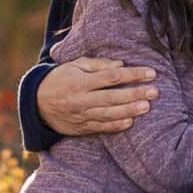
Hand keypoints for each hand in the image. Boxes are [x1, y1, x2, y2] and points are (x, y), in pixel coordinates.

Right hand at [37, 56, 157, 135]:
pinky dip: (116, 125)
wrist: (36, 104)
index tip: (151, 73)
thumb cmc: (59, 79)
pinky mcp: (81, 128)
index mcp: (80, 81)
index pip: (111, 77)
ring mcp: (81, 115)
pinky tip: (130, 122)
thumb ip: (98, 65)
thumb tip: (121, 65)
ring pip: (108, 114)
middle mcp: (81, 99)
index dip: (132, 74)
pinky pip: (101, 127)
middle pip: (113, 97)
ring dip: (129, 111)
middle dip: (135, 94)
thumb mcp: (74, 65)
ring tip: (147, 107)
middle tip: (155, 91)